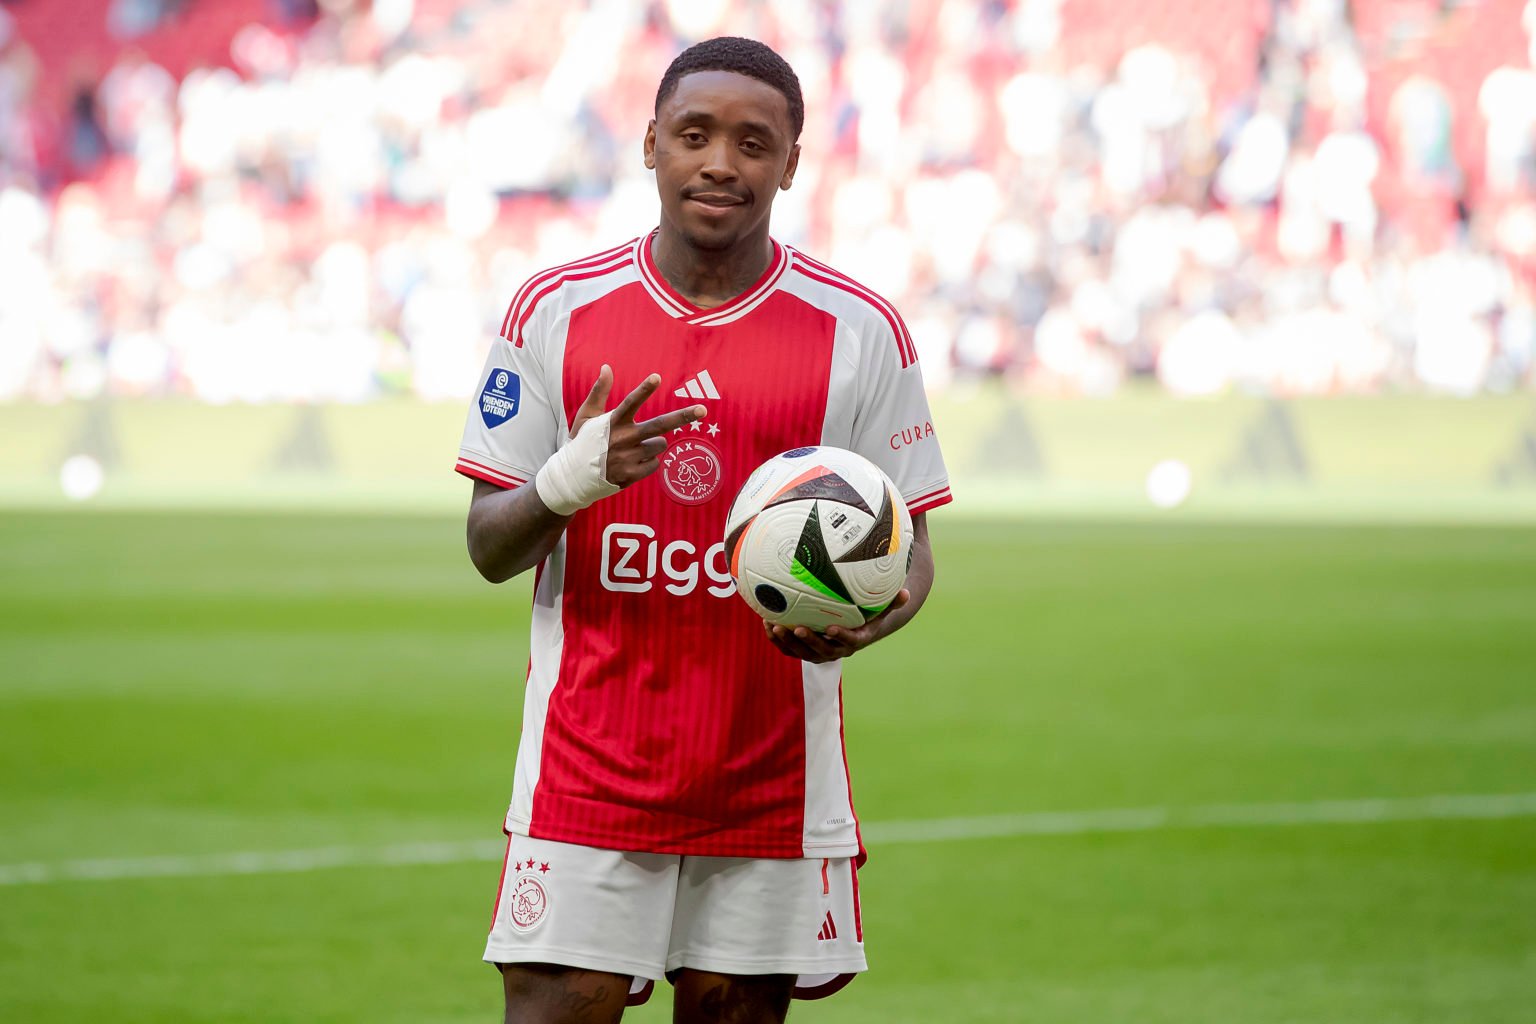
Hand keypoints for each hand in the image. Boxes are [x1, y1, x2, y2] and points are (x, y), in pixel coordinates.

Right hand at [571, 365, 704, 485]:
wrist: (573, 477)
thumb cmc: (582, 442)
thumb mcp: (586, 416)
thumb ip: (599, 392)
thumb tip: (606, 367)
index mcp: (612, 422)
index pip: (630, 403)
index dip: (644, 390)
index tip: (657, 377)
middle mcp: (623, 439)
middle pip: (659, 426)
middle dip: (682, 416)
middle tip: (703, 410)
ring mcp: (628, 458)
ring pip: (660, 445)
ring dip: (652, 445)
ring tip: (632, 449)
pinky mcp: (632, 475)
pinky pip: (655, 464)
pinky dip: (648, 463)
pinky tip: (631, 463)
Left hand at [763, 589, 910, 663]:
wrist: (854, 629)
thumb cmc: (869, 614)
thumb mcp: (883, 609)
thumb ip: (894, 601)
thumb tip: (906, 592)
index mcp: (855, 640)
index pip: (850, 642)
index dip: (841, 637)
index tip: (832, 627)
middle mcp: (836, 650)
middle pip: (821, 652)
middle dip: (808, 642)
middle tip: (797, 627)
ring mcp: (818, 652)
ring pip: (801, 652)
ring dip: (787, 641)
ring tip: (774, 625)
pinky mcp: (804, 649)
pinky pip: (789, 648)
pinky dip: (777, 638)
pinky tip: (766, 621)